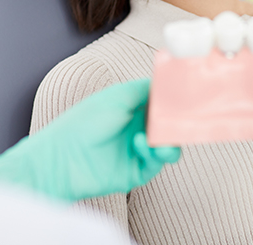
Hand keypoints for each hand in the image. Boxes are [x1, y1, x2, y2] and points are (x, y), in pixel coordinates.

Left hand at [0, 79, 180, 201]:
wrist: (62, 158)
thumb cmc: (85, 121)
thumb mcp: (117, 96)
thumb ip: (145, 89)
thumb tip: (166, 82)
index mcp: (133, 108)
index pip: (162, 103)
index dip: (175, 101)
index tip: (190, 97)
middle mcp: (138, 128)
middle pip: (169, 126)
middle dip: (178, 123)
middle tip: (186, 120)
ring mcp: (137, 150)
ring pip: (168, 146)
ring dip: (170, 142)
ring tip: (161, 140)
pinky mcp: (136, 171)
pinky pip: (156, 163)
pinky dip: (154, 154)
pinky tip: (139, 145)